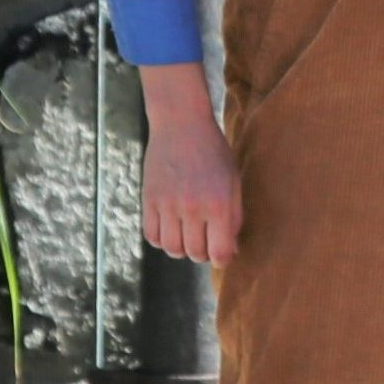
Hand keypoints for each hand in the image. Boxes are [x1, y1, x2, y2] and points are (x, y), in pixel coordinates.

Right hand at [141, 71, 242, 266]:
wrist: (181, 124)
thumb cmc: (213, 153)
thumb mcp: (233, 182)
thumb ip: (234, 217)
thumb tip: (231, 250)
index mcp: (219, 203)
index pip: (220, 252)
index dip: (223, 259)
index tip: (223, 254)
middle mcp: (193, 207)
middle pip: (195, 254)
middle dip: (203, 253)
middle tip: (206, 241)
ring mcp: (168, 204)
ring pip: (172, 249)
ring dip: (182, 249)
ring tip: (188, 235)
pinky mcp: (149, 200)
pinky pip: (152, 236)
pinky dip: (161, 239)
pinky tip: (171, 228)